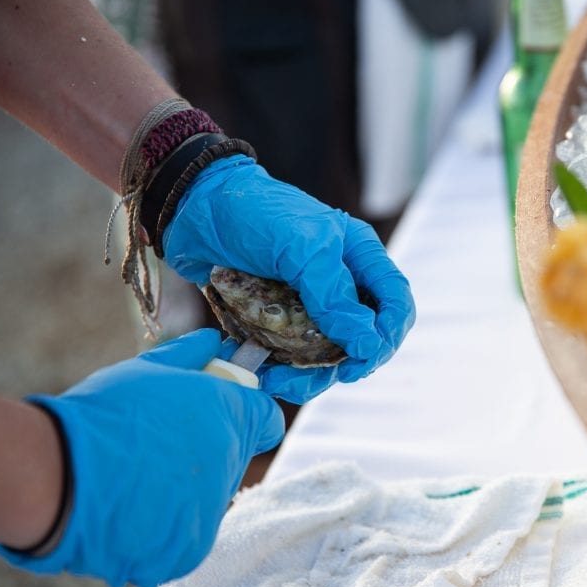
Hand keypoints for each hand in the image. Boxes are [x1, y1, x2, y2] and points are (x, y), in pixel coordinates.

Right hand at [0, 330, 283, 586]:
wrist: (56, 475)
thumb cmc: (101, 415)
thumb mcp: (145, 372)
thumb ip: (187, 357)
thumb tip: (213, 342)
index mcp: (231, 416)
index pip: (267, 420)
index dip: (246, 415)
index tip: (218, 417)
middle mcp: (231, 464)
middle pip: (232, 461)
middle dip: (204, 455)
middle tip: (156, 450)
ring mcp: (213, 510)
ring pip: (206, 502)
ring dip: (181, 496)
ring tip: (133, 482)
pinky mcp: (191, 549)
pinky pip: (184, 538)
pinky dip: (161, 532)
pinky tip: (129, 513)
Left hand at [162, 155, 415, 402]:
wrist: (191, 207)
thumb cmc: (253, 213)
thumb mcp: (301, 247)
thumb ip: (335, 295)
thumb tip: (367, 343)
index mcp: (358, 257)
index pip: (395, 303)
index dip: (389, 334)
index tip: (363, 356)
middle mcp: (340, 284)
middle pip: (366, 338)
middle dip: (352, 361)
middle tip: (332, 375)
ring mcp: (309, 306)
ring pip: (329, 356)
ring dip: (311, 376)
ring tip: (281, 379)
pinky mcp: (277, 322)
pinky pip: (293, 358)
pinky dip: (282, 371)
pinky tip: (263, 372)